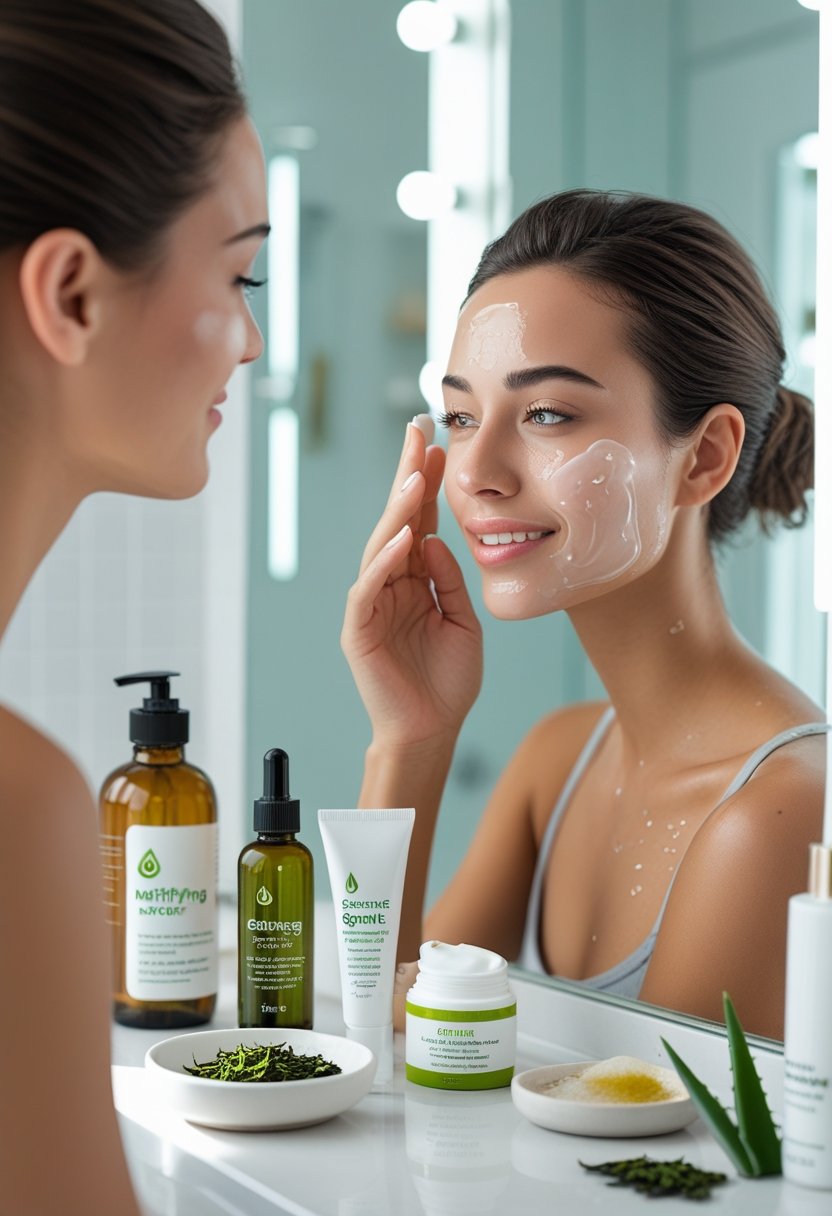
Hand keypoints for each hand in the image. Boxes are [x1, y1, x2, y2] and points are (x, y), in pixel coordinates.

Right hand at [342, 417, 482, 749]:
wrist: (431, 731)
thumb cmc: (447, 682)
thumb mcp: (463, 622)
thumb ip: (451, 581)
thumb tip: (435, 539)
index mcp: (414, 580)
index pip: (418, 521)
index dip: (427, 484)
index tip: (439, 443)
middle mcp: (389, 584)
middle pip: (395, 521)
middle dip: (407, 477)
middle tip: (418, 432)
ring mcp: (371, 604)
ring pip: (380, 546)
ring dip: (397, 510)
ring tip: (415, 475)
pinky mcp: (358, 629)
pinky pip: (369, 587)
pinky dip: (385, 561)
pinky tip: (403, 536)